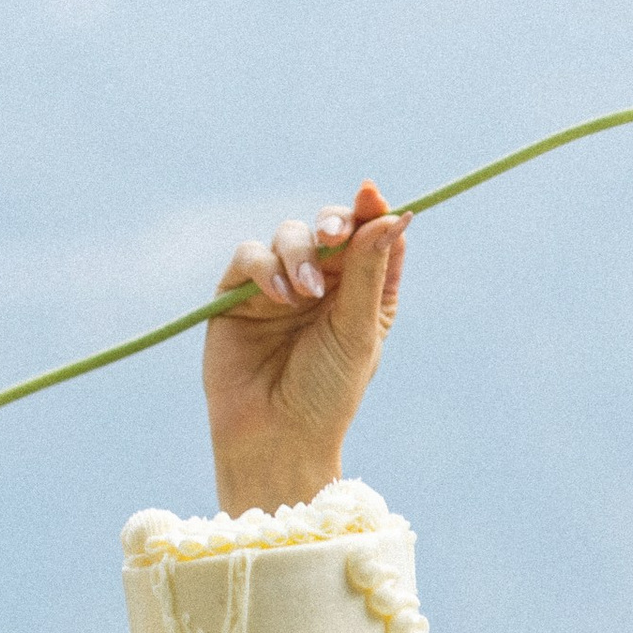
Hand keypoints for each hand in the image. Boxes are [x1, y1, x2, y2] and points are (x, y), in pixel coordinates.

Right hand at [203, 182, 406, 512]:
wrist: (276, 435)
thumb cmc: (328, 392)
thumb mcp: (358, 329)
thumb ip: (369, 270)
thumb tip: (395, 215)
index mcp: (362, 291)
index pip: (370, 236)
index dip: (371, 211)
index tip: (372, 196)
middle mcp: (322, 283)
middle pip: (329, 226)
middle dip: (333, 222)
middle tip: (335, 235)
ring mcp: (278, 285)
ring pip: (289, 234)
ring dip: (299, 254)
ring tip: (305, 295)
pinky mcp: (238, 294)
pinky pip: (250, 255)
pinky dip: (265, 267)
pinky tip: (279, 296)